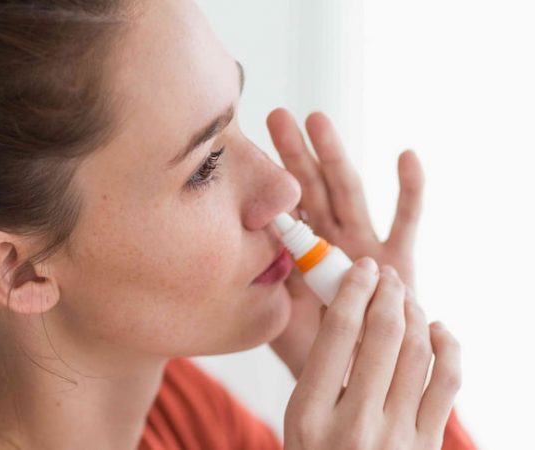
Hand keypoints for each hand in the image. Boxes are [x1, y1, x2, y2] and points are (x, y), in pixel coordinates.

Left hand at [266, 108, 424, 377]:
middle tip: (277, 116)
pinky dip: (409, 189)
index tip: (243, 144)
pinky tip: (405, 156)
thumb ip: (266, 277)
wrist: (351, 375)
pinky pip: (407, 220)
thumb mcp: (280, 310)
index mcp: (304, 249)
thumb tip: (233, 243)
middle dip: (296, 153)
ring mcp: (366, 245)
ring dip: (334, 157)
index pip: (284, 205)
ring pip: (349, 193)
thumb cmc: (313, 346)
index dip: (267, 176)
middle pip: (313, 188)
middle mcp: (333, 239)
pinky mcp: (400, 259)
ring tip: (318, 121)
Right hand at [284, 259, 460, 449]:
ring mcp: (397, 439)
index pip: (339, 333)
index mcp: (311, 414)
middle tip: (385, 275)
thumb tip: (343, 307)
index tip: (361, 268)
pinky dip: (448, 346)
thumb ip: (320, 365)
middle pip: (383, 335)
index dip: (353, 289)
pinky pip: (448, 383)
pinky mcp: (427, 447)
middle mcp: (355, 426)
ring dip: (414, 312)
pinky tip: (436, 329)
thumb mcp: (301, 416)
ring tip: (404, 296)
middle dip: (387, 292)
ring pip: (419, 352)